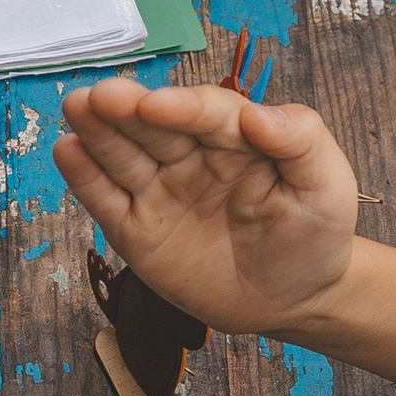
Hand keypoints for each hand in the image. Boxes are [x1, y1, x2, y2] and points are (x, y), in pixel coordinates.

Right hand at [54, 77, 359, 335]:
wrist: (297, 299)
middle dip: (127, 109)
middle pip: (155, 126)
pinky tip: (68, 151)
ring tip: (76, 108)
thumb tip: (260, 113)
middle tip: (99, 97)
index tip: (155, 105)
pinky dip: (85, 178)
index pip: (207, 113)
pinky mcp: (139, 230)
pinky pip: (108, 201)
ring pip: (125, 156)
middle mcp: (193, 155)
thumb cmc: (316, 235)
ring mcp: (163, 191)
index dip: (182, 107)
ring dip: (98, 132)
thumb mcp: (327, 186)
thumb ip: (303, 142)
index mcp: (238, 137)